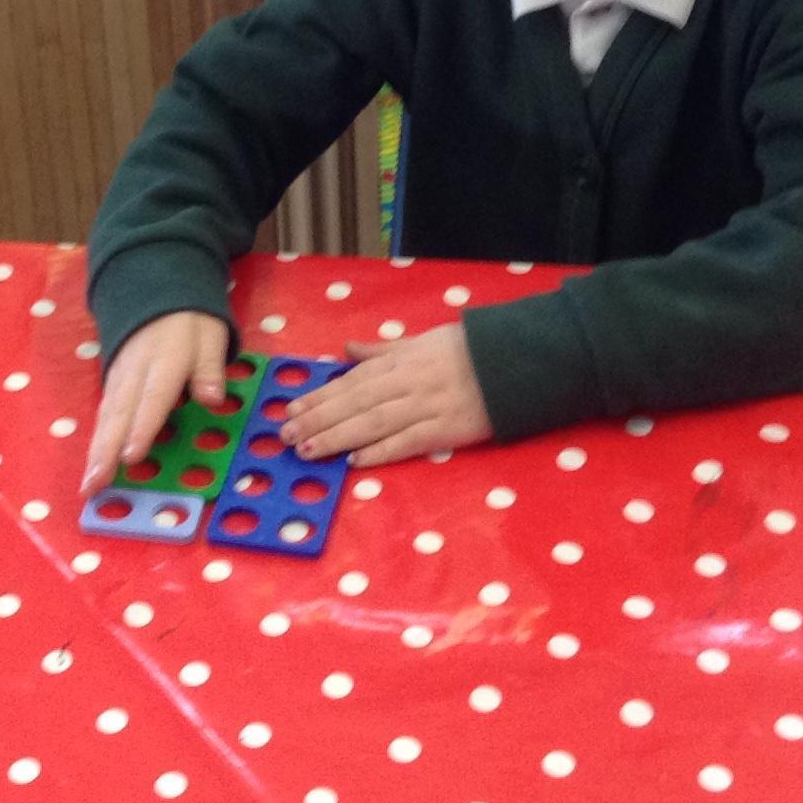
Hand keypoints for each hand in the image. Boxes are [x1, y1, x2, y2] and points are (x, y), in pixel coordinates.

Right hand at [81, 312, 227, 495]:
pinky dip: (96, 441)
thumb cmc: (190, 322)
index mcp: (165, 360)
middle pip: (119, 414)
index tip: (130, 457)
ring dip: (95, 452)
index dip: (141, 428)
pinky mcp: (112, 383)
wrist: (157, 292)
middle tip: (94, 484)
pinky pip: (104, 414)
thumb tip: (212, 398)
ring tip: (88, 484)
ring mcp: (119, 377)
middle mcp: (135, 372)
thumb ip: (210, 367)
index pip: (152, 398)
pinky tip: (93, 466)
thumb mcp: (210, 336)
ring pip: (106, 417)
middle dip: (105, 451)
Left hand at [278, 323, 490, 467]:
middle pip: (355, 402)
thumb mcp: (421, 341)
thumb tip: (346, 350)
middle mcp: (407, 383)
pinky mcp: (447, 430)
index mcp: (400, 361)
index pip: (351, 380)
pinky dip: (382, 452)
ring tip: (309, 450)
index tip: (292, 409)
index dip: (320, 396)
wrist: (515, 361)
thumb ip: (381, 351)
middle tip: (287, 435)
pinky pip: (409, 442)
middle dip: (318, 419)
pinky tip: (356, 462)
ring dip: (338, 437)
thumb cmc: (467, 350)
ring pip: (374, 423)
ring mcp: (427, 407)